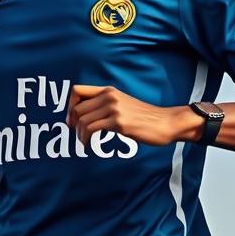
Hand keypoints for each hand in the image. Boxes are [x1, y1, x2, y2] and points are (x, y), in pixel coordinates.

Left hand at [67, 85, 199, 146]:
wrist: (165, 122)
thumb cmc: (144, 117)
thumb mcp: (123, 104)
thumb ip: (106, 105)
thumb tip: (86, 116)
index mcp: (108, 90)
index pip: (77, 90)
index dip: (69, 106)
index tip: (72, 120)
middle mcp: (109, 96)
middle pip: (77, 108)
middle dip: (72, 124)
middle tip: (77, 135)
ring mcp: (114, 108)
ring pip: (83, 120)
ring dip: (79, 135)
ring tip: (84, 143)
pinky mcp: (119, 122)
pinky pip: (92, 129)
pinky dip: (86, 139)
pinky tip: (89, 145)